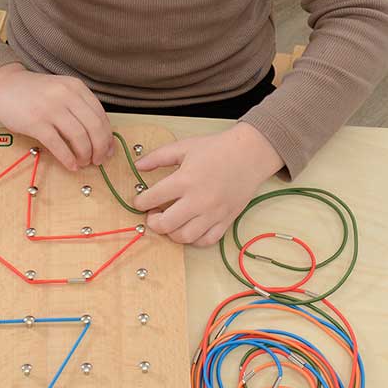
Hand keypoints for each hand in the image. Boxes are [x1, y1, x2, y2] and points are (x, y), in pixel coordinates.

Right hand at [0, 63, 113, 170]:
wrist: (3, 85)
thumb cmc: (34, 92)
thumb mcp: (61, 90)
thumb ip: (79, 107)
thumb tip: (99, 137)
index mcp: (76, 87)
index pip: (101, 115)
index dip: (107, 136)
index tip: (108, 149)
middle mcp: (66, 95)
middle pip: (93, 127)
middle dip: (100, 148)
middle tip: (98, 160)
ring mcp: (50, 108)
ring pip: (79, 137)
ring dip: (85, 155)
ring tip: (83, 163)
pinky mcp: (35, 122)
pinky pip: (58, 145)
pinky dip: (68, 158)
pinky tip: (71, 165)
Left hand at [134, 123, 282, 245]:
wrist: (249, 154)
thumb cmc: (217, 149)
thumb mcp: (184, 146)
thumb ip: (158, 156)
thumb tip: (138, 166)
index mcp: (184, 180)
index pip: (152, 198)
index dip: (140, 202)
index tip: (139, 201)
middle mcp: (198, 200)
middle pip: (166, 224)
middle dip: (152, 222)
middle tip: (152, 215)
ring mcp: (213, 213)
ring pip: (184, 237)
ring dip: (171, 233)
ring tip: (170, 222)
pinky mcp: (225, 220)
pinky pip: (206, 241)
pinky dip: (194, 240)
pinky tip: (189, 229)